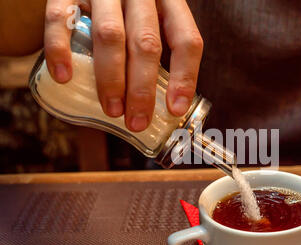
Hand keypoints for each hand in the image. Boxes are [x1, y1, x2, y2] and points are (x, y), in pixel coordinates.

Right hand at [44, 0, 202, 131]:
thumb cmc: (126, 9)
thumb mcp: (150, 20)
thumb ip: (154, 51)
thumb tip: (160, 107)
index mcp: (168, 1)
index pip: (186, 39)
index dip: (184, 77)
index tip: (175, 109)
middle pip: (147, 42)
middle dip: (143, 88)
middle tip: (137, 121)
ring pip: (110, 34)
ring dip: (112, 79)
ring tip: (112, 110)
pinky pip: (60, 18)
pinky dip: (61, 50)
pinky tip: (64, 77)